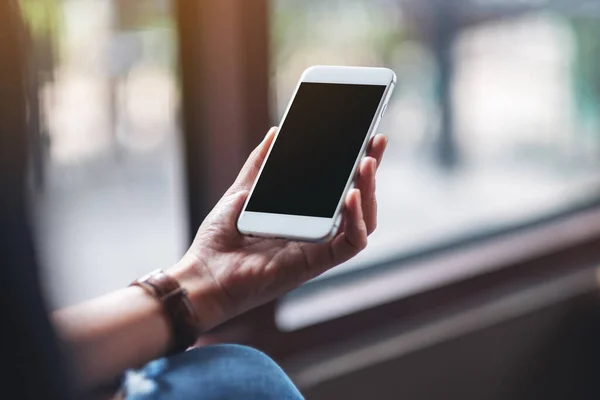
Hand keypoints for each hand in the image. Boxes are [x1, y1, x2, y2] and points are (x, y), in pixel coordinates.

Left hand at [169, 127, 387, 330]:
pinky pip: (350, 244)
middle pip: (359, 203)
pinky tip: (351, 196)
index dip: (357, 165)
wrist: (203, 272)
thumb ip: (260, 164)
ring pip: (363, 222)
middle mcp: (316, 232)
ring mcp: (318, 248)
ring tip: (366, 163)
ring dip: (370, 192)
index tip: (366, 136)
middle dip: (371, 172)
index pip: (341, 189)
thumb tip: (276, 133)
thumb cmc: (219, 239)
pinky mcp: (315, 264)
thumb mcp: (241, 191)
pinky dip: (357, 221)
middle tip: (376, 142)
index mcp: (303, 216)